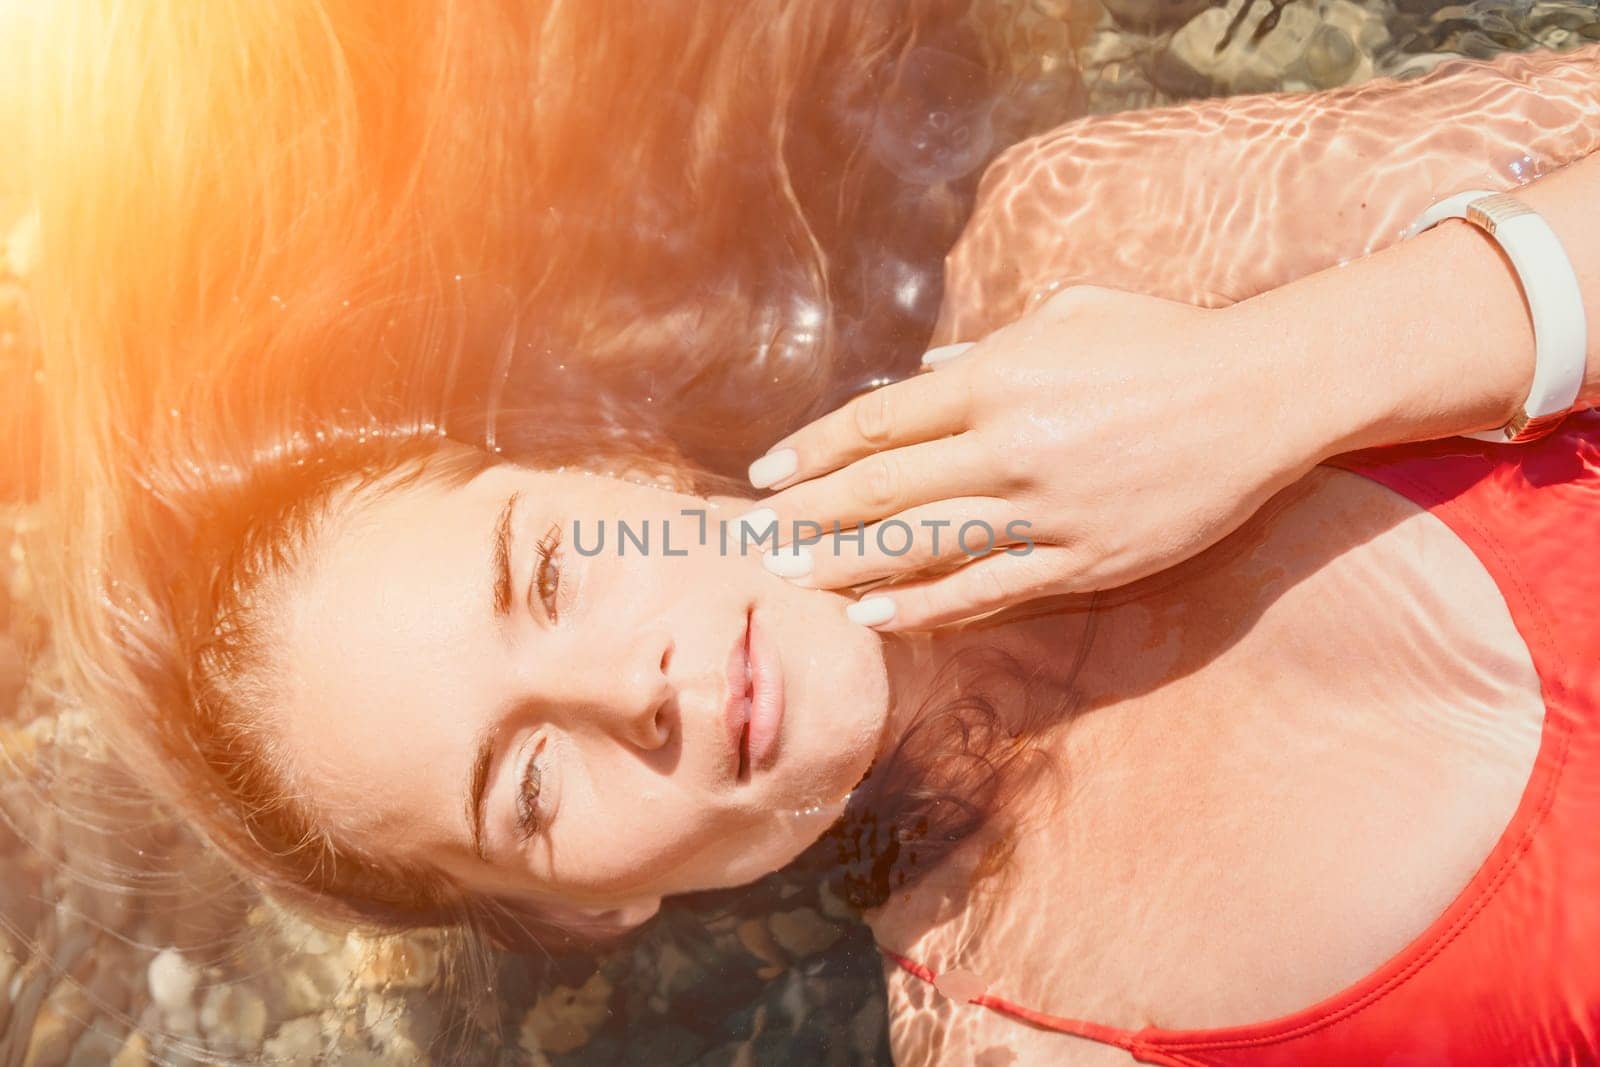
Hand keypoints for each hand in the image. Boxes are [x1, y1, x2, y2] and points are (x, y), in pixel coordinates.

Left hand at [743, 286, 1326, 628]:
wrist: (1263, 392)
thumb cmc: (1162, 340)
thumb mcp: (1068, 315)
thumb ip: (983, 349)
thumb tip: (919, 379)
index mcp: (996, 377)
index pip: (875, 422)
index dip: (811, 450)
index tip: (764, 473)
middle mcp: (1008, 446)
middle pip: (882, 491)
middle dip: (807, 518)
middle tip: (754, 543)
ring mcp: (1046, 511)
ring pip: (923, 549)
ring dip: (847, 568)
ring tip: (795, 584)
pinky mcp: (1085, 560)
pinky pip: (990, 591)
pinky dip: (928, 606)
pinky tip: (877, 616)